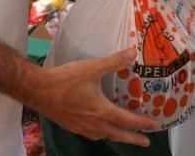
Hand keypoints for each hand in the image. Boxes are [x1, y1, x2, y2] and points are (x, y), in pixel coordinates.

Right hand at [33, 48, 158, 144]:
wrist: (39, 91)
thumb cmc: (65, 80)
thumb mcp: (92, 68)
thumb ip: (114, 62)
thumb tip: (132, 52)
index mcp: (102, 112)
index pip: (128, 121)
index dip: (143, 124)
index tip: (155, 126)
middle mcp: (94, 125)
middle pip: (119, 135)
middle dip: (134, 138)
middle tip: (146, 141)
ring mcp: (82, 128)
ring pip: (105, 136)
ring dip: (117, 136)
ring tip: (124, 134)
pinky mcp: (72, 127)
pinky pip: (92, 135)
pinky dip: (102, 134)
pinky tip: (99, 129)